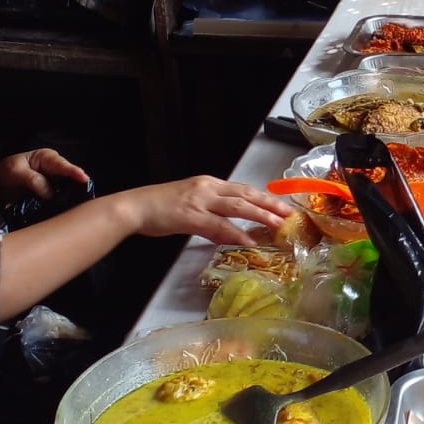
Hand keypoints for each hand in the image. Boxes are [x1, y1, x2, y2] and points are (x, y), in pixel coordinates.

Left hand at [0, 148, 90, 205]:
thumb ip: (33, 180)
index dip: (74, 172)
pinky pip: (61, 199)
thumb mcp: (15, 173)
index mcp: (46, 158)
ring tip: (83, 204)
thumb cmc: (3, 174)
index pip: (62, 165)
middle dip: (79, 186)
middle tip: (88, 195)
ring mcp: (54, 183)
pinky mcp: (51, 196)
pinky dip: (64, 204)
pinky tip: (69, 210)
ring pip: (68, 190)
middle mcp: (54, 170)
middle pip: (70, 178)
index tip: (84, 179)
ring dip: (73, 197)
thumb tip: (51, 193)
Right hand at [114, 176, 294, 245]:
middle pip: (246, 194)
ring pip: (238, 206)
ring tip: (278, 224)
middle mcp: (207, 188)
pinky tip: (248, 240)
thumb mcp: (191, 206)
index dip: (265, 197)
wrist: (134, 207)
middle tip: (289, 213)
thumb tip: (232, 230)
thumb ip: (212, 217)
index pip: (243, 189)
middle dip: (270, 204)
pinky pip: (218, 226)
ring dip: (260, 215)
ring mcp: (199, 201)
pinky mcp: (190, 216)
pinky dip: (235, 233)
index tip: (282, 205)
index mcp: (209, 184)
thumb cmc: (159, 208)